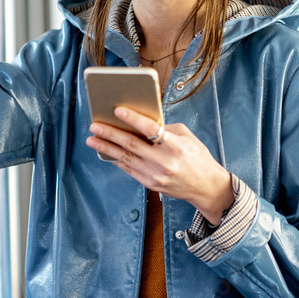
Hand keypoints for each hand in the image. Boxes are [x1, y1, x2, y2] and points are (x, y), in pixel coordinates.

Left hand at [87, 108, 234, 224]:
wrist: (205, 187)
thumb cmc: (198, 158)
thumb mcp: (187, 137)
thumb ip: (166, 129)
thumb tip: (143, 123)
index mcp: (175, 147)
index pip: (150, 129)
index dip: (133, 119)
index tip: (117, 110)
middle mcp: (163, 162)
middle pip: (132, 145)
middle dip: (110, 134)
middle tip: (95, 125)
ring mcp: (155, 175)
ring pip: (125, 158)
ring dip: (106, 148)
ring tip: (92, 139)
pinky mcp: (150, 184)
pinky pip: (129, 169)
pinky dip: (116, 160)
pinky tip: (106, 153)